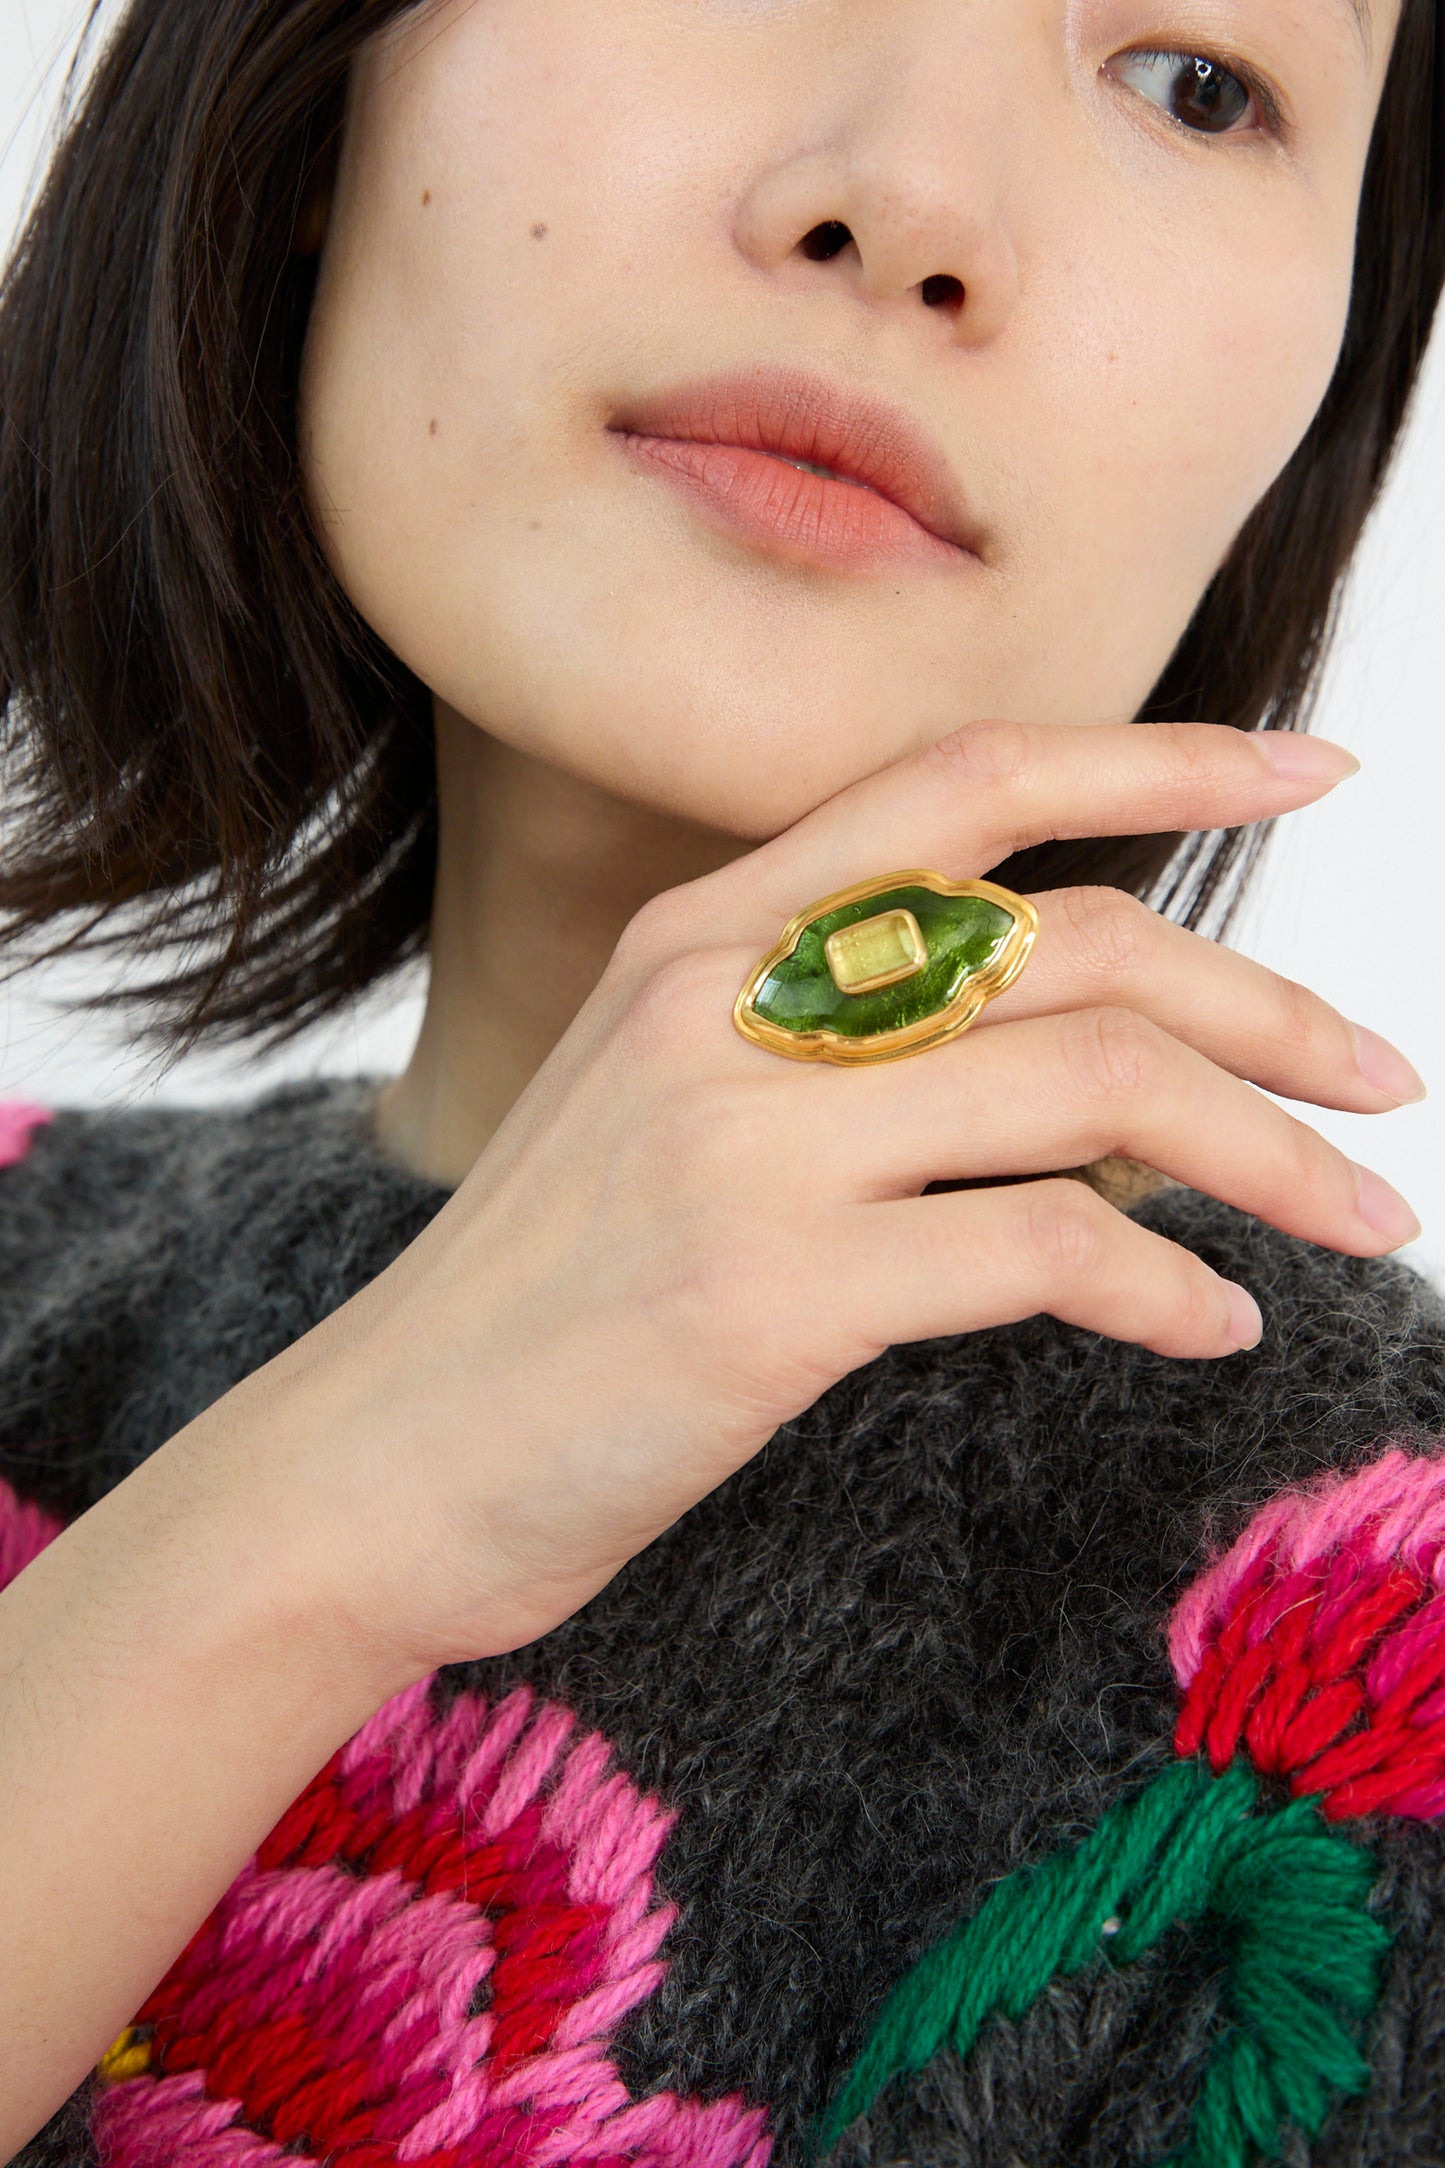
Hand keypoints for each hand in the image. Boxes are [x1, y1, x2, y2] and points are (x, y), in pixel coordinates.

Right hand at [243, 720, 1419, 1681]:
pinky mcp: (767, 1295)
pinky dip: (1168, 1287)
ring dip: (1270, 1153)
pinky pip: (1046, 1250)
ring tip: (1358, 1218)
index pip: (965, 781)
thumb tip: (1106, 1078)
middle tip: (1384, 1081)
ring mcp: (744, 1143)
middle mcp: (726, 1003)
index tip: (1313, 763)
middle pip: (1079, 938)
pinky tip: (1215, 1329)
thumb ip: (856, 1060)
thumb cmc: (548, 1300)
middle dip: (1274, 1003)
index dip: (1160, 754)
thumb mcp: (675, 1120)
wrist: (379, 1464)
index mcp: (703, 935)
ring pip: (1095, 1083)